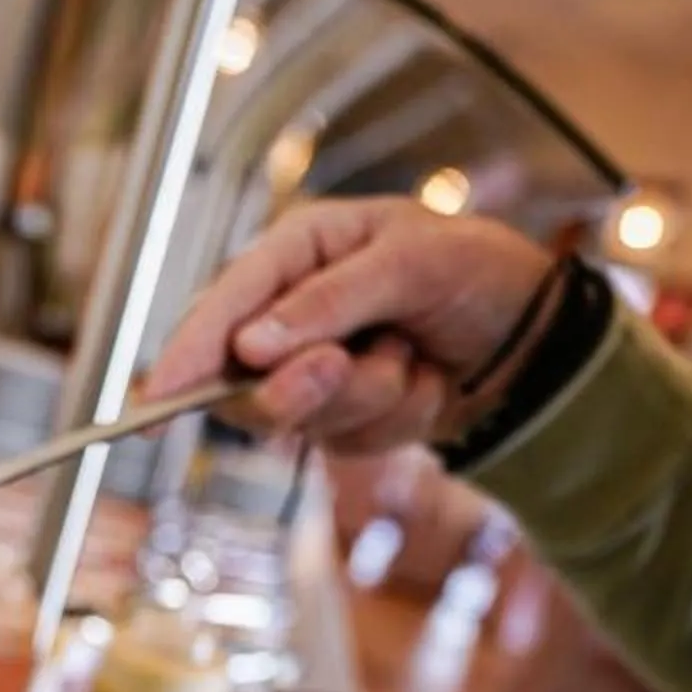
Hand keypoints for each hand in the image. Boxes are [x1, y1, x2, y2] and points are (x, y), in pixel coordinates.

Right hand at [149, 199, 555, 454]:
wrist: (536, 334)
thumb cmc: (476, 269)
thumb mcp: (412, 262)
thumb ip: (329, 300)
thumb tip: (253, 345)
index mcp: (299, 250)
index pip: (225, 304)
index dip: (187, 352)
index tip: (156, 397)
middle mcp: (294, 312)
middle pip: (248, 380)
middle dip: (304, 384)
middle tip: (343, 365)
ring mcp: (316, 370)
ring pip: (303, 418)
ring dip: (371, 395)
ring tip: (412, 355)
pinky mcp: (345, 417)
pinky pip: (349, 441)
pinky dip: (398, 417)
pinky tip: (426, 381)